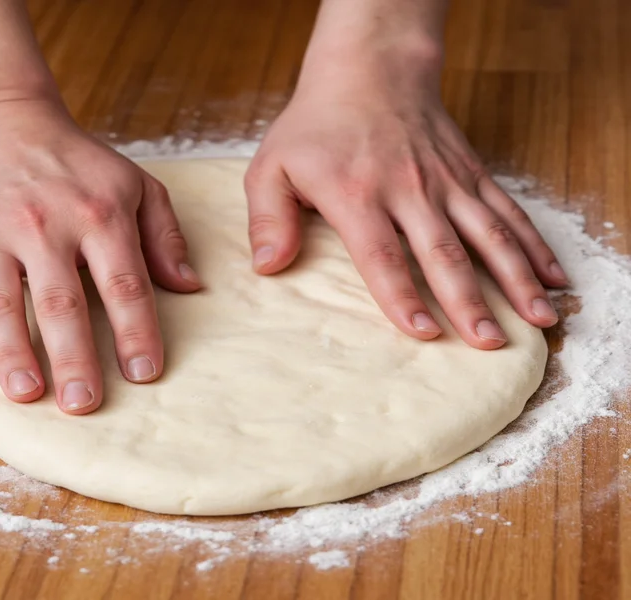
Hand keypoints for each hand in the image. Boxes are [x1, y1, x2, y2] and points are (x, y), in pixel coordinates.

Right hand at [0, 98, 200, 413]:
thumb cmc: (74, 160)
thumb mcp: (134, 183)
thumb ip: (164, 236)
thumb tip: (189, 287)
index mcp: (97, 216)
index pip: (123, 283)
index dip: (136, 331)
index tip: (145, 373)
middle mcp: (43, 226)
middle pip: (61, 302)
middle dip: (74, 356)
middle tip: (83, 403)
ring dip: (10, 351)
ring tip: (25, 393)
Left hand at [245, 47, 566, 349]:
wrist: (369, 71)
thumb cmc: (315, 127)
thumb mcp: (272, 167)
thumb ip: (267, 217)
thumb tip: (268, 267)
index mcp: (357, 194)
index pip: (382, 254)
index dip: (402, 294)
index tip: (423, 330)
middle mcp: (408, 190)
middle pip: (444, 252)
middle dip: (469, 300)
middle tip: (488, 342)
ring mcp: (446, 182)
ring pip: (489, 234)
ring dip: (516, 278)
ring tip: (540, 319)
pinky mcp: (470, 174)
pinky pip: (508, 210)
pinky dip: (533, 244)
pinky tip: (551, 277)